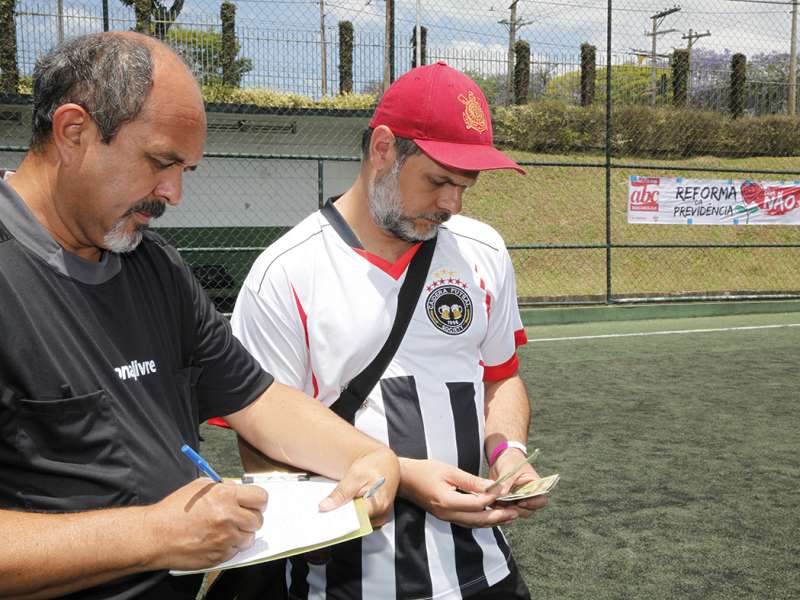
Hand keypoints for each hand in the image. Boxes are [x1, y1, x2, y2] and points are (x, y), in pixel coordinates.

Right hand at [145, 478, 267, 570]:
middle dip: (250, 517)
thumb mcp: (199, 487)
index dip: (258, 501)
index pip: (261, 498)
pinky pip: (236, 550)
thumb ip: (223, 487)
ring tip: (225, 529)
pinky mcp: (220, 556)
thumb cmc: (174, 510)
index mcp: (225, 496)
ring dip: (241, 533)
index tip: (254, 503)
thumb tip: (238, 490)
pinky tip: (216, 540)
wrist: (155, 535)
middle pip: (258, 519)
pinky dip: (230, 546)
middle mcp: (229, 517)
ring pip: (250, 537)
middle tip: (239, 517)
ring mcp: (225, 538)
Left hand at [318, 446, 398, 527]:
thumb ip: (340, 493)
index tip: (324, 517)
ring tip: (339, 502)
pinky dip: (352, 513)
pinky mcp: (376, 516)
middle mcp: (381, 515)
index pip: (353, 522)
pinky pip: (360, 520)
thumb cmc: (376, 466)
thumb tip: (324, 507)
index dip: (337, 520)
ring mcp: (379, 517)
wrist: (389, 463)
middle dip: (340, 517)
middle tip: (326, 508)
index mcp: (377, 505)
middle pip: (354, 524)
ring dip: (346, 515)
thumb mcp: (355, 474)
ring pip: (357, 523)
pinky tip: (347, 503)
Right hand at [399, 458, 521, 527]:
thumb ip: (471, 480)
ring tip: (510, 516)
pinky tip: (492, 516)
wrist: (405, 480)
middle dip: (499, 516)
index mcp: (447, 501)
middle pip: (478, 519)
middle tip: (516, 512)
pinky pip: (468, 522)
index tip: (506, 491)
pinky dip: (482, 520)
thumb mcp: (449, 470)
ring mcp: (446, 517)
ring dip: (493, 521)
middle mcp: (447, 513)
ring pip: (474, 524)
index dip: (493, 498)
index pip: (477, 503)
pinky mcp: (447, 517)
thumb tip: (492, 486)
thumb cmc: (425, 471)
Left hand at [489, 451, 548, 517]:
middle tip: (505, 504)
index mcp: (536, 486)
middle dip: (516, 509)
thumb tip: (502, 495)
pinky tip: (493, 503)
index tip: (520, 502)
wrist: (501, 459)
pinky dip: (500, 509)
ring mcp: (519, 500)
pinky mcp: (509, 502)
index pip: (541, 500)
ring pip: (516, 512)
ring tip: (497, 502)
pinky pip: (506, 510)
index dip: (533, 504)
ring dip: (506, 510)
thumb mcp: (510, 469)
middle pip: (528, 510)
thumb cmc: (511, 461)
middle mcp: (529, 496)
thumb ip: (507, 482)